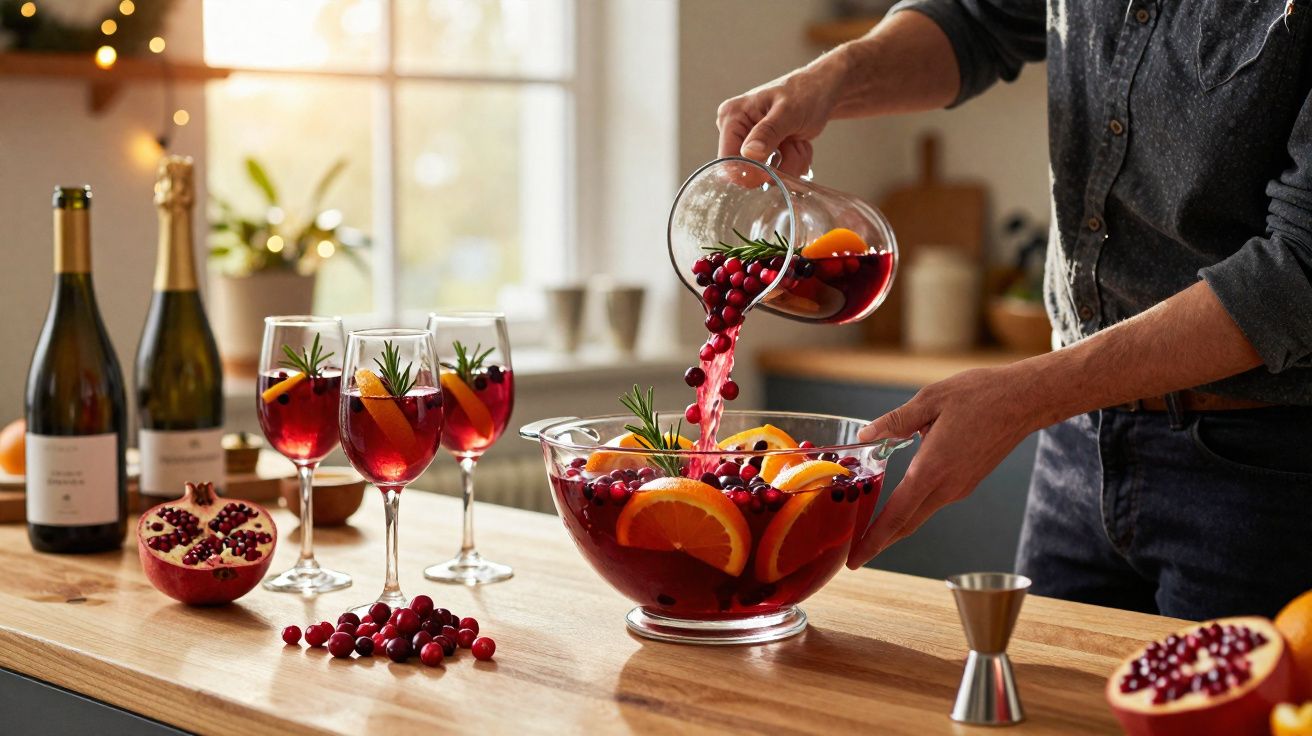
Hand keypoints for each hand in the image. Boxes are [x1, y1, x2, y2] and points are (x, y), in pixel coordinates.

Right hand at [716, 63, 844, 176]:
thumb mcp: (788, 112)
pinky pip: (777, 171)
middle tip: (794, 144)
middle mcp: (736, 130)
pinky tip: (799, 144)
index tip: (775, 170)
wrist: (822, 90)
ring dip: (791, 163)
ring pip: (767, 174)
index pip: (728, 159)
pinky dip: (793, 162)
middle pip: (750, 170)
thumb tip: (749, 153)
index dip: (750, 171)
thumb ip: (768, 132)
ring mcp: (750, 141)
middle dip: (779, 164)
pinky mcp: (763, 149)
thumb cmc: (805, 92)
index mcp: (732, 116)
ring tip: (799, 142)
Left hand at [846, 367, 1042, 568]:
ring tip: (868, 530)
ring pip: (920, 513)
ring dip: (895, 525)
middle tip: (854, 557)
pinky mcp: (967, 482)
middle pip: (907, 524)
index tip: (856, 559)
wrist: (1026, 400)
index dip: (873, 539)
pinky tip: (899, 500)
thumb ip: (895, 421)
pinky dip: (911, 508)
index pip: (897, 514)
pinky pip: (933, 501)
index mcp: (932, 468)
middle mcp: (947, 486)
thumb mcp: (930, 399)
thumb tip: (866, 435)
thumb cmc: (981, 395)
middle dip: (879, 543)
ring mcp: (960, 487)